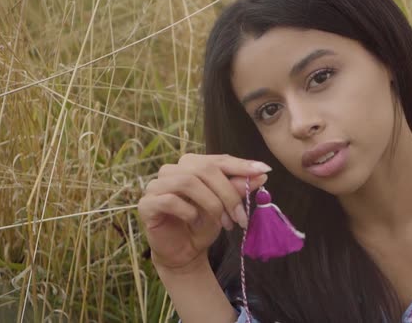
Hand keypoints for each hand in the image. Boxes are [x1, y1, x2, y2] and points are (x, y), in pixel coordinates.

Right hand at [137, 153, 270, 272]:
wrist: (184, 253)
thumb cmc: (204, 225)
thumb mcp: (226, 207)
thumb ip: (238, 189)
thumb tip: (261, 174)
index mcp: (192, 165)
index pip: (218, 159)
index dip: (241, 165)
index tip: (264, 170)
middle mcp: (172, 170)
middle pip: (204, 169)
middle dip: (228, 193)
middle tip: (241, 217)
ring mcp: (156, 185)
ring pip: (188, 182)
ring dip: (212, 204)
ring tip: (224, 223)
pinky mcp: (147, 204)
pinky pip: (170, 200)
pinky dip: (188, 211)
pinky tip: (195, 221)